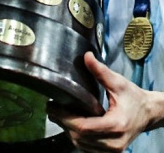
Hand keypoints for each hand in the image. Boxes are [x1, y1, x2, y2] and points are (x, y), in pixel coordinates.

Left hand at [48, 52, 163, 151]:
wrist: (148, 113)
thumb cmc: (133, 97)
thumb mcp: (119, 83)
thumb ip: (101, 71)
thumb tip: (86, 56)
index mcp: (116, 124)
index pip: (84, 127)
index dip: (65, 118)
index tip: (52, 106)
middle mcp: (115, 141)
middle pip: (79, 137)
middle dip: (62, 123)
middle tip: (51, 108)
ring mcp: (114, 149)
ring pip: (81, 144)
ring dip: (67, 130)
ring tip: (58, 115)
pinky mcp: (111, 151)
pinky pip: (87, 148)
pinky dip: (76, 137)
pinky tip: (70, 124)